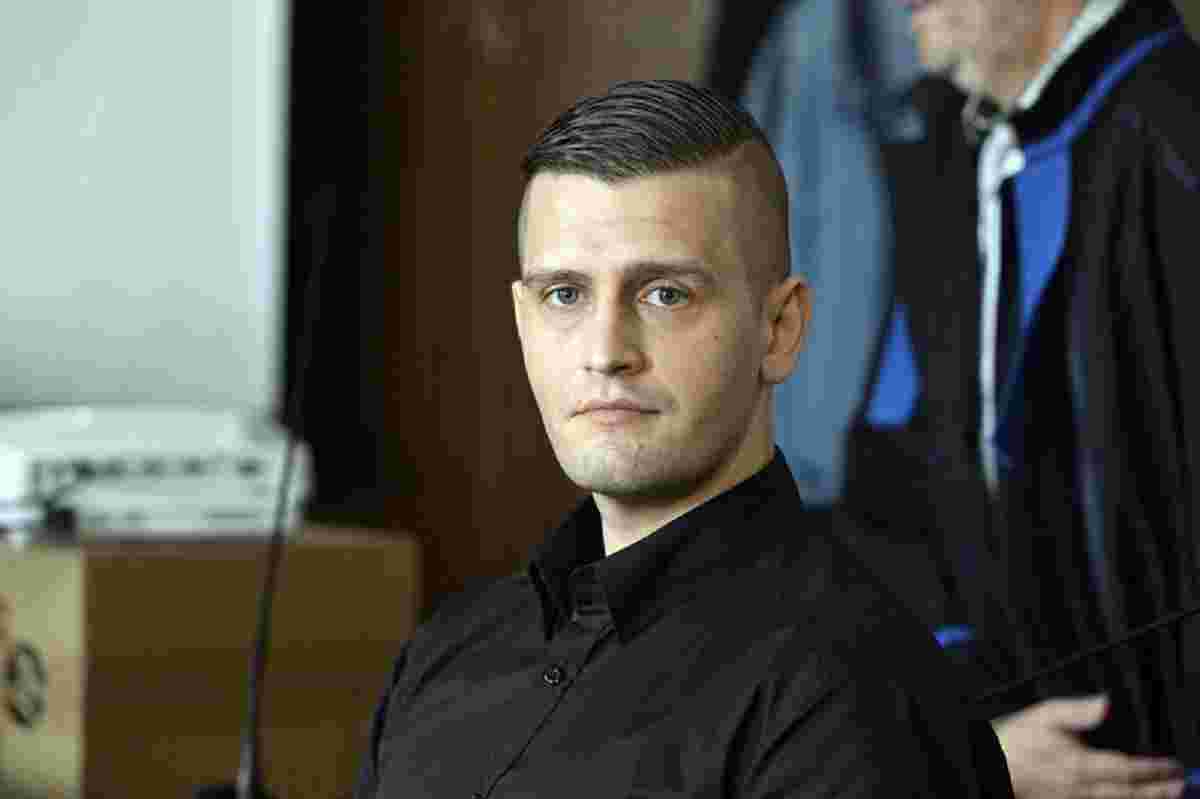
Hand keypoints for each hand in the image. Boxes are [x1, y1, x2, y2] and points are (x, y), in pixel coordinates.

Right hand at [993, 695, 1186, 798]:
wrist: (990, 766)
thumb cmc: (1013, 741)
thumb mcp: (1042, 715)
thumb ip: (1076, 710)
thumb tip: (1105, 704)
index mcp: (1079, 764)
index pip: (1127, 770)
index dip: (1154, 769)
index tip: (1173, 765)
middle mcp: (1082, 788)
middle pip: (1129, 794)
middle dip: (1159, 790)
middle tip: (1182, 784)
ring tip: (1168, 796)